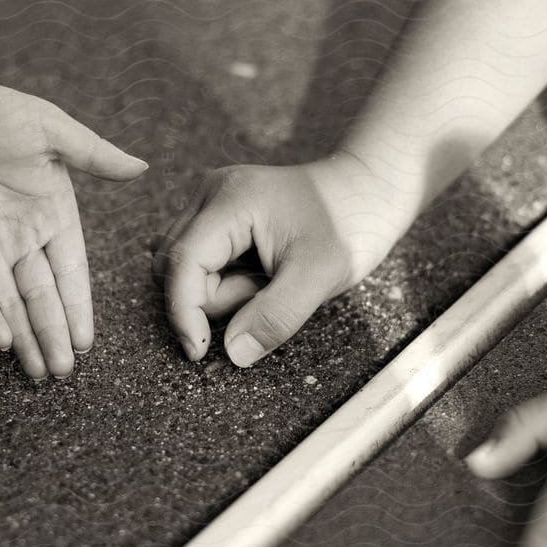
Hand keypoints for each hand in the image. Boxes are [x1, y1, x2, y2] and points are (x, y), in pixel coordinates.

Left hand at [0, 75, 147, 378]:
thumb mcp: (52, 130)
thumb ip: (94, 155)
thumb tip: (141, 167)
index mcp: (55, 214)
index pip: (71, 272)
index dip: (78, 308)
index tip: (86, 342)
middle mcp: (24, 237)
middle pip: (42, 297)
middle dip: (53, 335)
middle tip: (63, 374)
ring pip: (10, 301)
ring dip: (24, 336)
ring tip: (38, 372)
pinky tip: (1, 341)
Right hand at [156, 155, 413, 366]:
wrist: (369, 192)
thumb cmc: (349, 226)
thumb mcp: (319, 278)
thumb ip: (274, 317)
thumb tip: (232, 353)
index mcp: (230, 200)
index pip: (182, 261)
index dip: (183, 311)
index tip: (198, 353)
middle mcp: (210, 193)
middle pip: (177, 266)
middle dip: (214, 297)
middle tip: (264, 290)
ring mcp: (212, 201)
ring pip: (187, 267)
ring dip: (223, 289)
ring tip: (267, 278)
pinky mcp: (219, 214)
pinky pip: (202, 260)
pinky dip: (225, 278)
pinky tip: (256, 271)